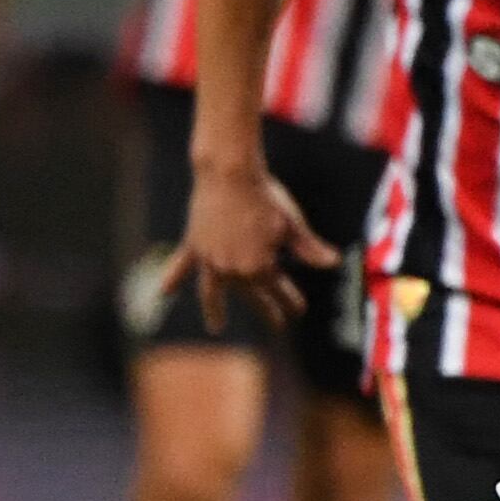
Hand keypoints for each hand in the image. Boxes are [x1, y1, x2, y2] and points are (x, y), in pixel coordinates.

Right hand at [161, 157, 334, 332]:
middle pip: (252, 296)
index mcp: (260, 268)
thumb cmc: (265, 196)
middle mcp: (233, 271)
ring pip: (212, 292)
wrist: (230, 173)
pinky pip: (181, 267)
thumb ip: (310, 248)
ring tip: (216, 327)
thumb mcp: (292, 225)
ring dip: (215, 310)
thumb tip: (335, 263)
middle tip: (276, 325)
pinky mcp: (194, 246)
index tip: (300, 311)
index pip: (280, 290)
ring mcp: (210, 261)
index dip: (291, 301)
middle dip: (266, 310)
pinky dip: (173, 279)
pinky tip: (164, 293)